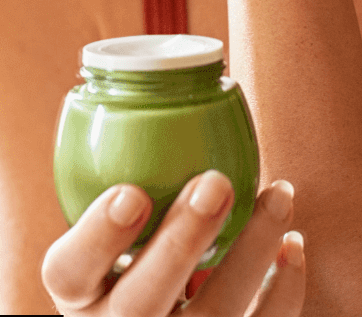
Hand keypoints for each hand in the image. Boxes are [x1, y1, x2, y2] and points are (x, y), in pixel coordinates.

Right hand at [42, 171, 304, 314]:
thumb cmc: (138, 250)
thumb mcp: (112, 227)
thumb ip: (124, 175)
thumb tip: (165, 69)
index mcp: (78, 291)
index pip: (67, 272)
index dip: (97, 237)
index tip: (133, 192)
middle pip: (139, 305)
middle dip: (181, 242)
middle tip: (215, 182)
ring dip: (251, 254)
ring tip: (279, 194)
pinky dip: (284, 294)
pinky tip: (294, 246)